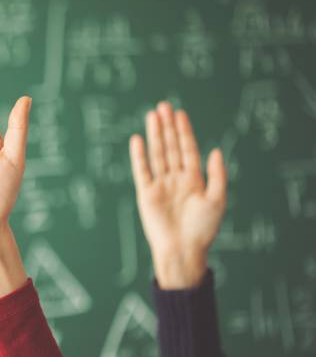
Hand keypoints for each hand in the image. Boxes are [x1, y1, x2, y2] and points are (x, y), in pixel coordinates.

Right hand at [129, 102, 227, 289]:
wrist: (183, 250)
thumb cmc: (203, 229)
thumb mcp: (217, 200)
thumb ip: (217, 175)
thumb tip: (215, 150)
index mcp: (194, 179)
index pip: (188, 149)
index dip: (184, 132)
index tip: (180, 114)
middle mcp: (176, 179)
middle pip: (170, 147)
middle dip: (167, 127)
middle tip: (164, 106)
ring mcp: (160, 185)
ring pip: (157, 154)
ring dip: (155, 135)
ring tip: (152, 115)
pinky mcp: (146, 194)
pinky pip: (141, 170)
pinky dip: (139, 155)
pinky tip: (138, 140)